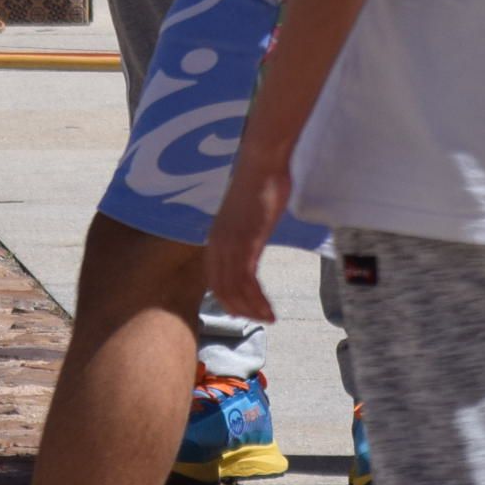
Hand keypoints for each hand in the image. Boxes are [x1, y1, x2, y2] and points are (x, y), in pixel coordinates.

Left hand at [203, 148, 291, 325]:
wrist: (261, 165)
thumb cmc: (260, 185)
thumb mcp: (248, 217)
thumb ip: (246, 235)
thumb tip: (251, 245)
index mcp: (215, 237)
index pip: (215, 278)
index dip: (228, 298)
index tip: (246, 310)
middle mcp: (217, 243)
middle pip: (221, 289)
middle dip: (241, 309)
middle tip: (262, 319)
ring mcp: (230, 244)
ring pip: (234, 290)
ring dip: (252, 309)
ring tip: (269, 318)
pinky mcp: (246, 243)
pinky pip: (247, 281)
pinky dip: (258, 300)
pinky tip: (270, 308)